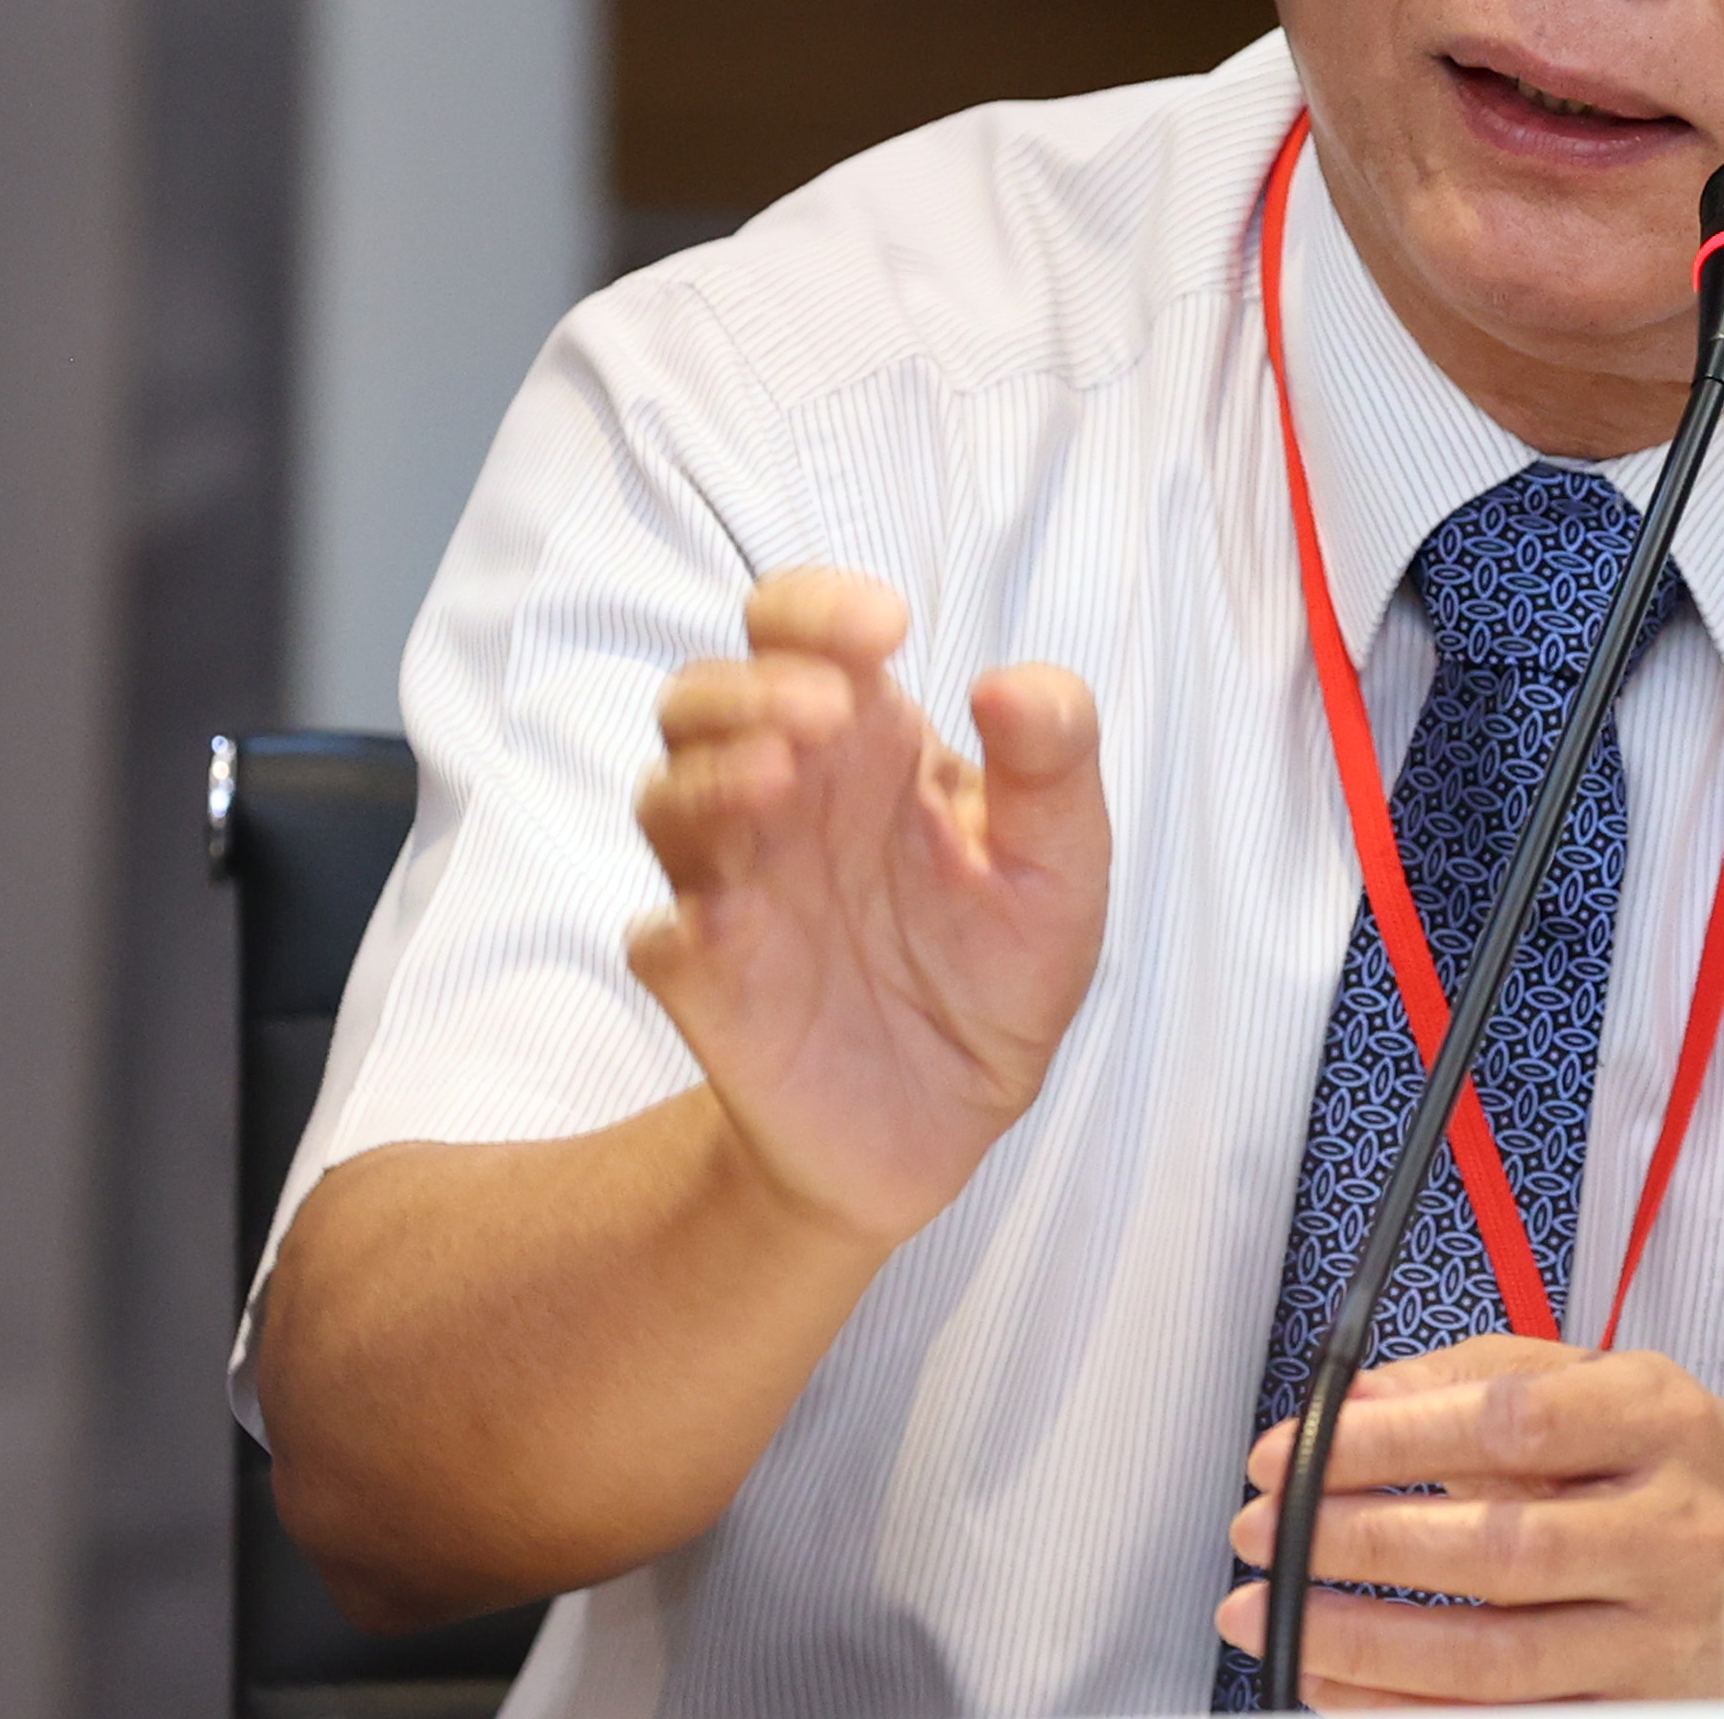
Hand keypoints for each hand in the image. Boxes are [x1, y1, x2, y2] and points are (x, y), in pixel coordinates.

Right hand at [632, 568, 1108, 1249]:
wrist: (956, 1116)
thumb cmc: (1001, 966)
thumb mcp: (1063, 861)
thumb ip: (1054, 759)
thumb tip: (1008, 682)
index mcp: (870, 746)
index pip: (800, 633)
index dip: (820, 608)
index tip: (887, 627)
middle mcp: (788, 798)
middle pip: (706, 696)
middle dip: (750, 685)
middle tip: (825, 712)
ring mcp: (737, 884)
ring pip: (665, 794)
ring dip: (710, 775)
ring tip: (781, 778)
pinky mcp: (709, 980)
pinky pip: (660, 934)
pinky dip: (682, 916)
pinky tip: (730, 918)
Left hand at [1216, 1335, 1723, 1705]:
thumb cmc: (1668, 1454)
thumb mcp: (1593, 1377)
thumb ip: (1466, 1377)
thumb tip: (1347, 1406)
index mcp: (1658, 1420)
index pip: (1510, 1421)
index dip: (1389, 1438)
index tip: (1292, 1448)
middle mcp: (1672, 1530)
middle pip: (1501, 1548)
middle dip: (1360, 1542)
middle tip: (1262, 1531)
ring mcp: (1663, 1637)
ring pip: (1498, 1661)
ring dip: (1363, 1644)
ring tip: (1270, 1617)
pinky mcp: (1642, 1711)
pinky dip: (1408, 1710)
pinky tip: (1336, 1684)